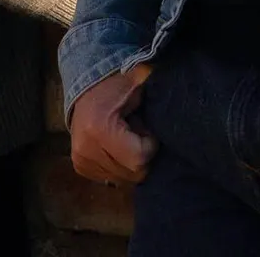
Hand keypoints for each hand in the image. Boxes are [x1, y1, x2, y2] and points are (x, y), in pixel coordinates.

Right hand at [70, 64, 157, 186]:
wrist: (86, 82)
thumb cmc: (116, 81)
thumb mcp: (140, 81)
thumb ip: (158, 91)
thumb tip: (179, 106)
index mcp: (99, 129)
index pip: (139, 159)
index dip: (151, 144)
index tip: (147, 127)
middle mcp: (85, 149)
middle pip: (133, 173)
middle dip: (142, 155)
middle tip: (138, 131)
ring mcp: (81, 161)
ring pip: (124, 179)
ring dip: (131, 161)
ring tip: (126, 137)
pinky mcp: (80, 166)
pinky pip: (112, 178)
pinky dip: (120, 165)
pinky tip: (116, 145)